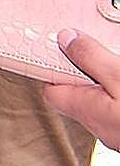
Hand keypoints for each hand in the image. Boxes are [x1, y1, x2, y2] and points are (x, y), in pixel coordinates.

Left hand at [44, 29, 119, 151]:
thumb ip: (91, 58)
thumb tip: (66, 39)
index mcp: (88, 110)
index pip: (52, 90)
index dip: (53, 67)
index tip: (60, 45)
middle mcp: (101, 126)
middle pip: (80, 95)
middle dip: (87, 71)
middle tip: (95, 47)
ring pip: (105, 102)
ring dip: (109, 80)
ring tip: (115, 61)